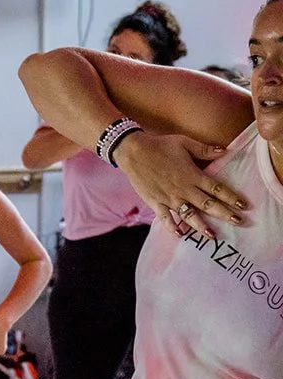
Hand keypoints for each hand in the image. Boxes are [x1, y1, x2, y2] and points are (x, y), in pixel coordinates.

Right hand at [113, 131, 245, 237]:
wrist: (134, 152)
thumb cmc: (160, 146)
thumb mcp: (185, 143)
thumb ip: (205, 149)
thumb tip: (224, 151)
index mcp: (193, 175)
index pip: (217, 188)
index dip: (231, 197)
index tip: (243, 205)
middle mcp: (183, 189)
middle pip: (208, 204)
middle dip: (224, 214)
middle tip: (238, 222)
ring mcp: (169, 198)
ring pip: (189, 215)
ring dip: (201, 226)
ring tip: (212, 236)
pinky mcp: (156, 203)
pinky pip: (165, 218)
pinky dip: (172, 228)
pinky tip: (180, 235)